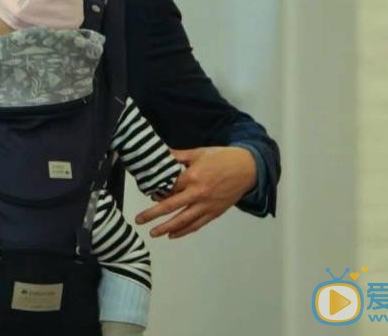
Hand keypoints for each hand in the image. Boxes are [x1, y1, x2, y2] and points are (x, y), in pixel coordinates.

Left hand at [135, 146, 256, 238]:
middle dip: (153, 214)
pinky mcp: (214, 212)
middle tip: (139, 220)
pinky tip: (173, 235)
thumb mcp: (198, 152)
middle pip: (171, 207)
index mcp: (192, 177)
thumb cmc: (222, 158)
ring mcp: (207, 205)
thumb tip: (160, 153)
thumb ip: (178, 155)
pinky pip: (197, 224)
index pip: (168, 188)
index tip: (146, 194)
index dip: (155, 192)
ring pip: (183, 220)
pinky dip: (184, 231)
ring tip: (153, 233)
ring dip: (167, 228)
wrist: (248, 168)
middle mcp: (198, 193)